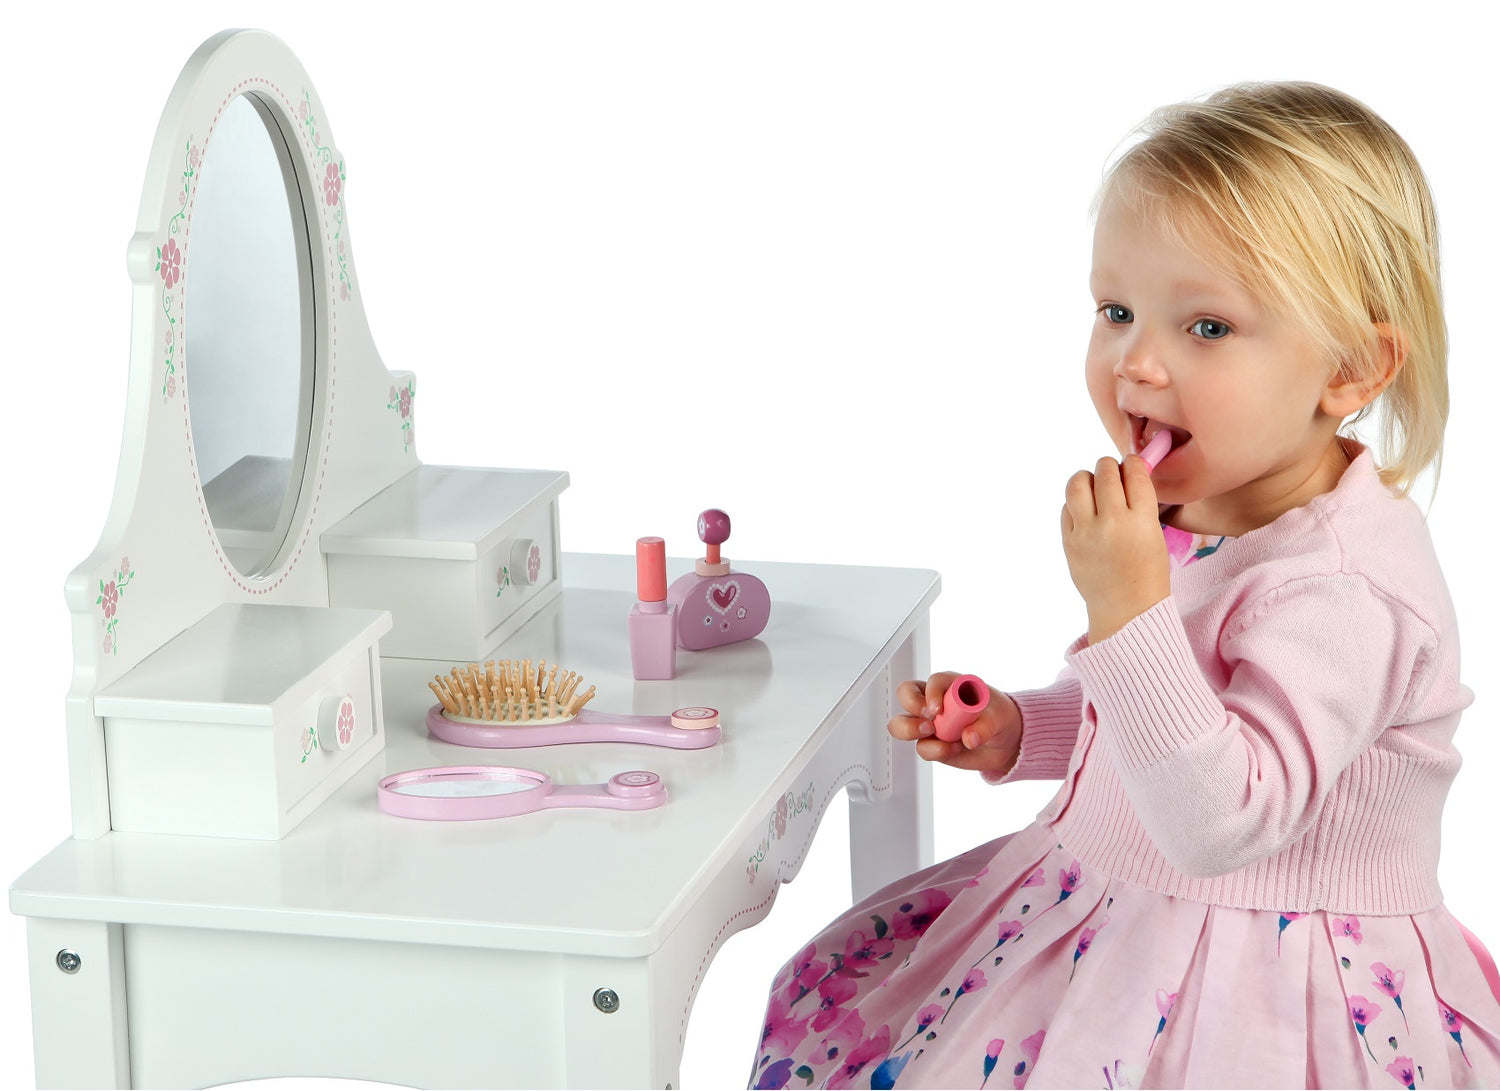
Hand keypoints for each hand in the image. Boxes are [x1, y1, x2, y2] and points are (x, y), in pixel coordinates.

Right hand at [888, 672, 1021, 777]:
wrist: (1004, 741)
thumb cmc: (998, 717)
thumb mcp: (999, 718)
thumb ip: (984, 727)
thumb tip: (969, 738)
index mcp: (950, 685)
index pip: (933, 682)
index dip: (931, 694)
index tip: (938, 709)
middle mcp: (934, 701)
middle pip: (905, 694)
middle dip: (911, 707)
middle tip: (928, 721)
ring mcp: (929, 723)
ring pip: (901, 723)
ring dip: (910, 730)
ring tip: (933, 735)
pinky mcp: (930, 744)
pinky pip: (922, 748)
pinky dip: (935, 751)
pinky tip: (955, 749)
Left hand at [1061, 454, 1169, 642]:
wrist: (1127, 610)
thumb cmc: (1147, 571)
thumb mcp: (1155, 534)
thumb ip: (1141, 503)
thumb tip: (1128, 469)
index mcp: (1142, 521)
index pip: (1134, 473)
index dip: (1133, 464)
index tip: (1131, 466)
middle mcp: (1113, 523)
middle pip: (1105, 472)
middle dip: (1109, 467)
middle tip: (1112, 475)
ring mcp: (1087, 532)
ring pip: (1077, 483)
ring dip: (1087, 478)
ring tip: (1094, 487)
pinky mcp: (1068, 542)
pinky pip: (1066, 507)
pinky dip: (1075, 503)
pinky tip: (1086, 511)